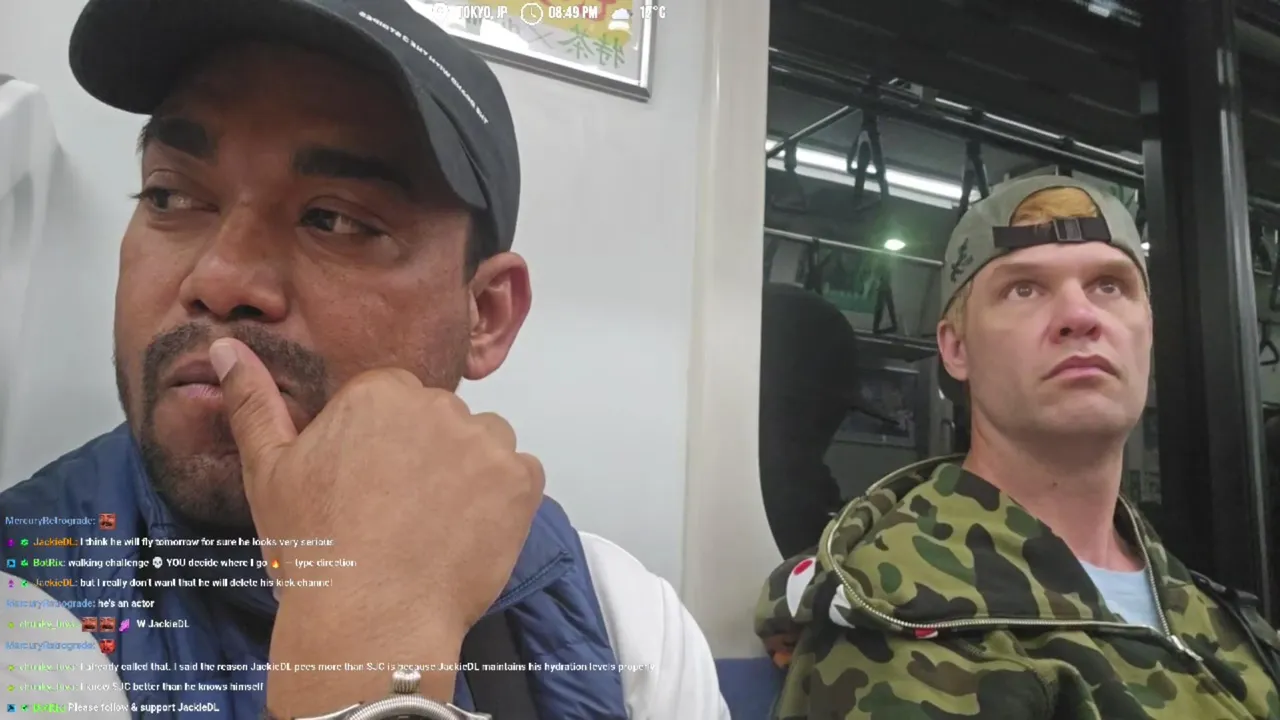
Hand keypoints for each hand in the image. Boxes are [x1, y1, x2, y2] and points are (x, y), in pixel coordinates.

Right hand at [210, 338, 544, 634]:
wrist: (371, 618)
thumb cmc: (318, 548)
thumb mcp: (269, 469)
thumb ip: (254, 401)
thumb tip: (225, 349)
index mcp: (381, 392)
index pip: (396, 401)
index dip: (382, 445)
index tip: (369, 483)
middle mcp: (439, 405)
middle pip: (442, 420)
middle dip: (426, 455)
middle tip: (398, 509)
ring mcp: (486, 443)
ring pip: (484, 444)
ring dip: (470, 472)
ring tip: (434, 522)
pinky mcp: (521, 481)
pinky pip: (521, 476)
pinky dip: (503, 501)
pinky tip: (466, 531)